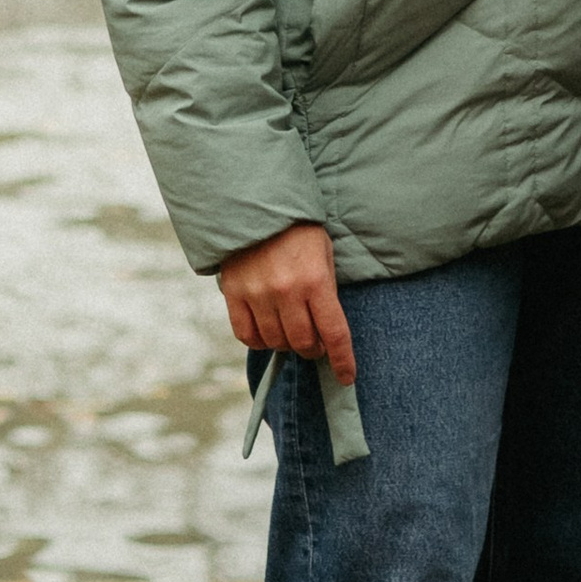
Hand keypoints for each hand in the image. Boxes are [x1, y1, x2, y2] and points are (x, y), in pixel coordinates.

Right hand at [218, 222, 356, 384]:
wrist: (258, 205)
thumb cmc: (299, 231)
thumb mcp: (325, 255)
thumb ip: (326, 291)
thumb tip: (326, 329)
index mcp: (316, 280)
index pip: (334, 333)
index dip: (342, 360)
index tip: (347, 376)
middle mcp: (287, 291)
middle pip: (303, 343)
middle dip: (313, 349)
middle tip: (314, 342)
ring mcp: (258, 294)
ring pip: (275, 342)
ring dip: (287, 344)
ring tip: (291, 331)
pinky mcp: (234, 294)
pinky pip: (246, 335)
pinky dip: (259, 341)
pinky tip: (267, 331)